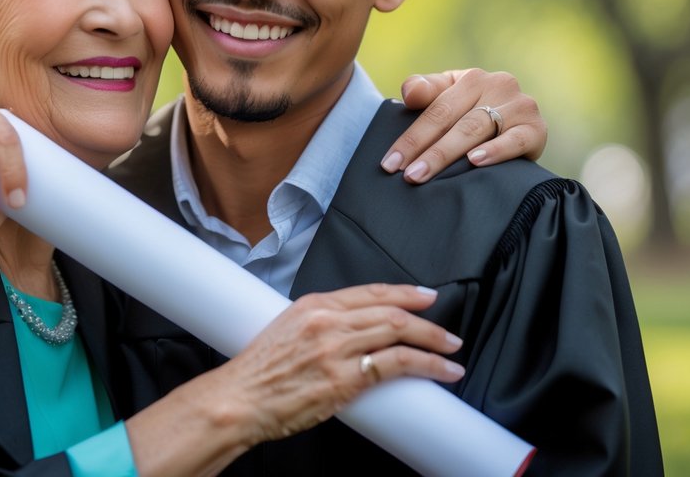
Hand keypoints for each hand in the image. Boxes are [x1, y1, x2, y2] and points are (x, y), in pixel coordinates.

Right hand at [221, 284, 462, 441]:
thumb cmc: (256, 372)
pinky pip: (396, 365)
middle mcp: (327, 321)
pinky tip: (441, 371)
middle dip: (426, 319)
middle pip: (390, 310)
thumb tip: (349, 331)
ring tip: (451, 351)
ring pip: (399, 333)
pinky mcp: (344, 379)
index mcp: (313, 305)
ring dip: (433, 341)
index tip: (425, 295)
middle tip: (447, 330)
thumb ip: (319, 325)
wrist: (238, 400)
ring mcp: (337, 349)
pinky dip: (426, 366)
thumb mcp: (286, 330)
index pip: (369, 291)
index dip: (404, 292)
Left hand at [381, 68, 546, 182]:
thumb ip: (425, 90)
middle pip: (453, 121)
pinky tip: (475, 161)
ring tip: (425, 173)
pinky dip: (496, 150)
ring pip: (477, 130)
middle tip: (406, 175)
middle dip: (425, 150)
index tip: (390, 163)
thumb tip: (409, 92)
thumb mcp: (448, 97)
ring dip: (448, 153)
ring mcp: (520, 106)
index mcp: (472, 78)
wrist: (520, 128)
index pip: (435, 109)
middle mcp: (498, 85)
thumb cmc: (473, 112)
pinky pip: (516, 140)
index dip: (411, 137)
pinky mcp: (537, 128)